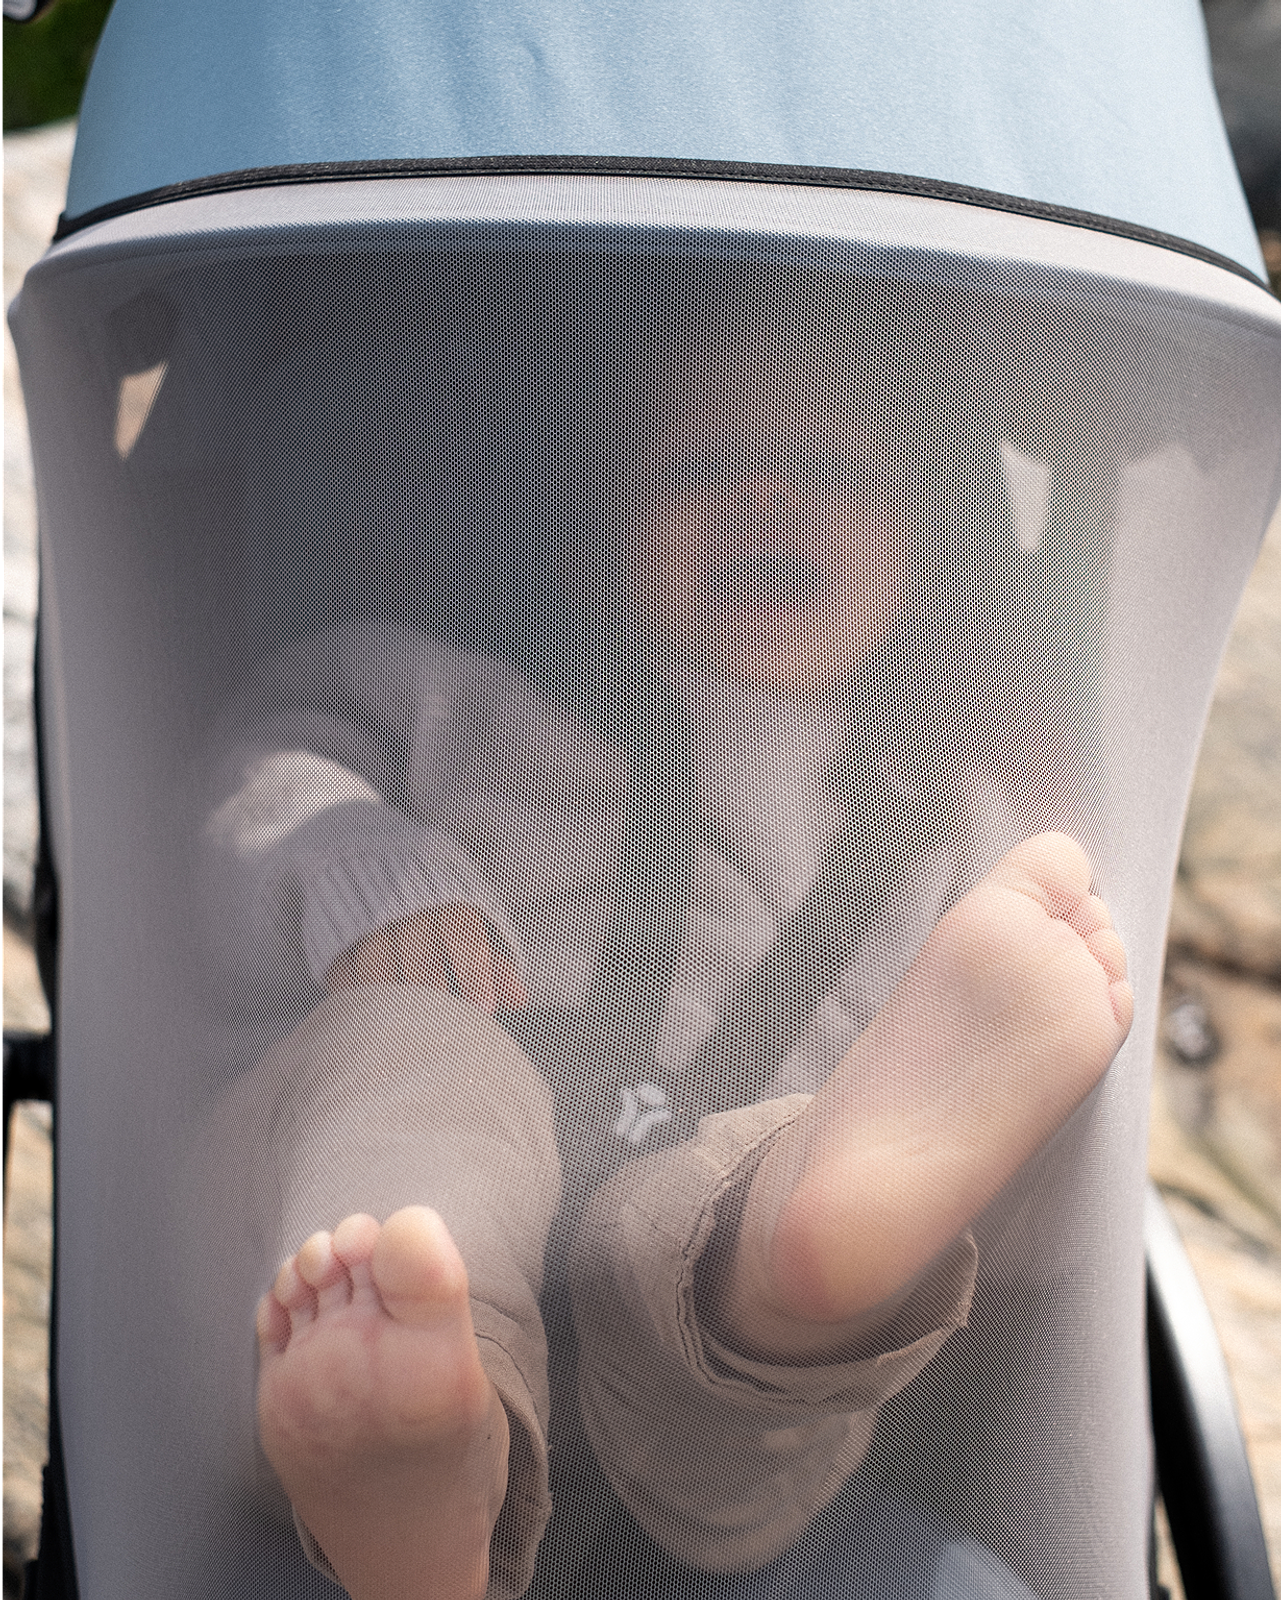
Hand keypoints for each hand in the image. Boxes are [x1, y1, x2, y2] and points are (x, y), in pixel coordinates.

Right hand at [324, 904, 524, 1014]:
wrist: (371, 859)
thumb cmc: (436, 905)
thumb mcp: (470, 921)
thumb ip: (493, 961)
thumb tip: (519, 1000)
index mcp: (443, 893)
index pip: (461, 930)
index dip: (474, 970)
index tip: (484, 1008)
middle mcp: (404, 899)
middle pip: (417, 943)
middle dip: (433, 985)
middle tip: (447, 1024)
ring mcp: (366, 915)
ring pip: (376, 954)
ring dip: (394, 992)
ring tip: (410, 1027)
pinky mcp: (336, 934)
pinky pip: (342, 965)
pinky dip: (355, 992)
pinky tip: (371, 1017)